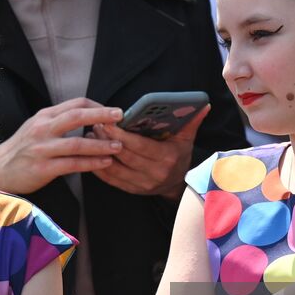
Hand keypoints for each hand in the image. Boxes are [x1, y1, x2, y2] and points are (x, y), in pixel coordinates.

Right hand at [0, 98, 122, 194]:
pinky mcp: (43, 168)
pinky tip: (105, 162)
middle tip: (120, 117)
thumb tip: (87, 115)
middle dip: (101, 115)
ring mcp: (43, 148)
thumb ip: (59, 121)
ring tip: (119, 146)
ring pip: (77, 143)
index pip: (75, 104)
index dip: (97, 106)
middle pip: (77, 116)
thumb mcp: (37, 127)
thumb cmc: (22, 148)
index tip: (113, 112)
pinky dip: (91, 163)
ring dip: (101, 144)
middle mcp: (43, 129)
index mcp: (45, 116)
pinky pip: (72, 164)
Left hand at [90, 106, 208, 197]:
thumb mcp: (186, 139)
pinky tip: (91, 152)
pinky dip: (98, 166)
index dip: (123, 135)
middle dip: (108, 139)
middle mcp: (154, 174)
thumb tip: (204, 105)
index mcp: (167, 158)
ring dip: (100, 151)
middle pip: (125, 156)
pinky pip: (110, 179)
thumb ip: (192, 122)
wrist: (178, 185)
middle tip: (96, 123)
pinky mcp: (131, 190)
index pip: (141, 146)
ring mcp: (141, 185)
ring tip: (91, 135)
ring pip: (115, 168)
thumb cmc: (179, 156)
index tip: (109, 121)